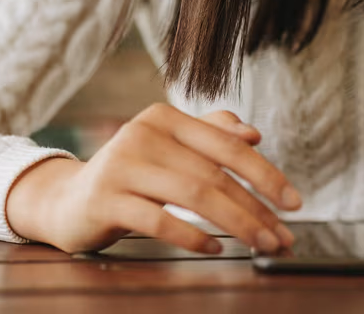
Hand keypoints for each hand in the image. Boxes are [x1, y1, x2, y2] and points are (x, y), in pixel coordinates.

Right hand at [4, 103, 301, 254]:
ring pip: (193, 195)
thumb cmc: (132, 175)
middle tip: (283, 239)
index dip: (266, 174)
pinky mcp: (106, 199)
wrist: (68, 200)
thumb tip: (254, 132)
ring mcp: (122, 165)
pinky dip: (192, 235)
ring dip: (236, 224)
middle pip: (214, 175)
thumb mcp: (169, 148)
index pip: (228, 145)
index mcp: (164, 117)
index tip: (294, 204)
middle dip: (256, 210)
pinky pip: (158, 220)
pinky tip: (215, 247)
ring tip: (260, 245)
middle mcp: (143, 133)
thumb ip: (210, 134)